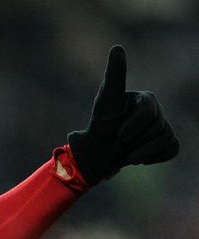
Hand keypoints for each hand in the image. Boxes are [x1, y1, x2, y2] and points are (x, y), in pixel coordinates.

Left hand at [68, 45, 179, 185]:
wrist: (100, 150)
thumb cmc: (102, 123)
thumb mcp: (106, 100)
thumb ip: (114, 76)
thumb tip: (117, 47)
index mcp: (146, 98)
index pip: (148, 112)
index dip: (132, 127)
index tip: (119, 135)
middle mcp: (158, 110)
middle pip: (157, 128)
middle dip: (133, 141)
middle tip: (118, 142)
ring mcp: (164, 126)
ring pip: (164, 140)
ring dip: (140, 152)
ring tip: (125, 151)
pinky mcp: (168, 142)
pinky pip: (171, 150)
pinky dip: (154, 157)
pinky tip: (139, 156)